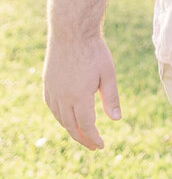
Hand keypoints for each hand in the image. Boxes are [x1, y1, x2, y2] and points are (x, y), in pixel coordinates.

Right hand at [43, 34, 121, 150]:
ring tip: (83, 134)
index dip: (93, 138)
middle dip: (82, 138)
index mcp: (79, 96)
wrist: (72, 31)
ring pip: (60, 118)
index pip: (86, 125)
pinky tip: (68, 118)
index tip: (100, 146)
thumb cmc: (94, 51)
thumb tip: (116, 120)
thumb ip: (111, 98)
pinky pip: (52, 107)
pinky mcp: (47, 83)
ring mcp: (52, 90)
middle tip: (93, 146)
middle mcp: (62, 97)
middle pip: (71, 126)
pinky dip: (60, 116)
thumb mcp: (108, 74)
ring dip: (71, 129)